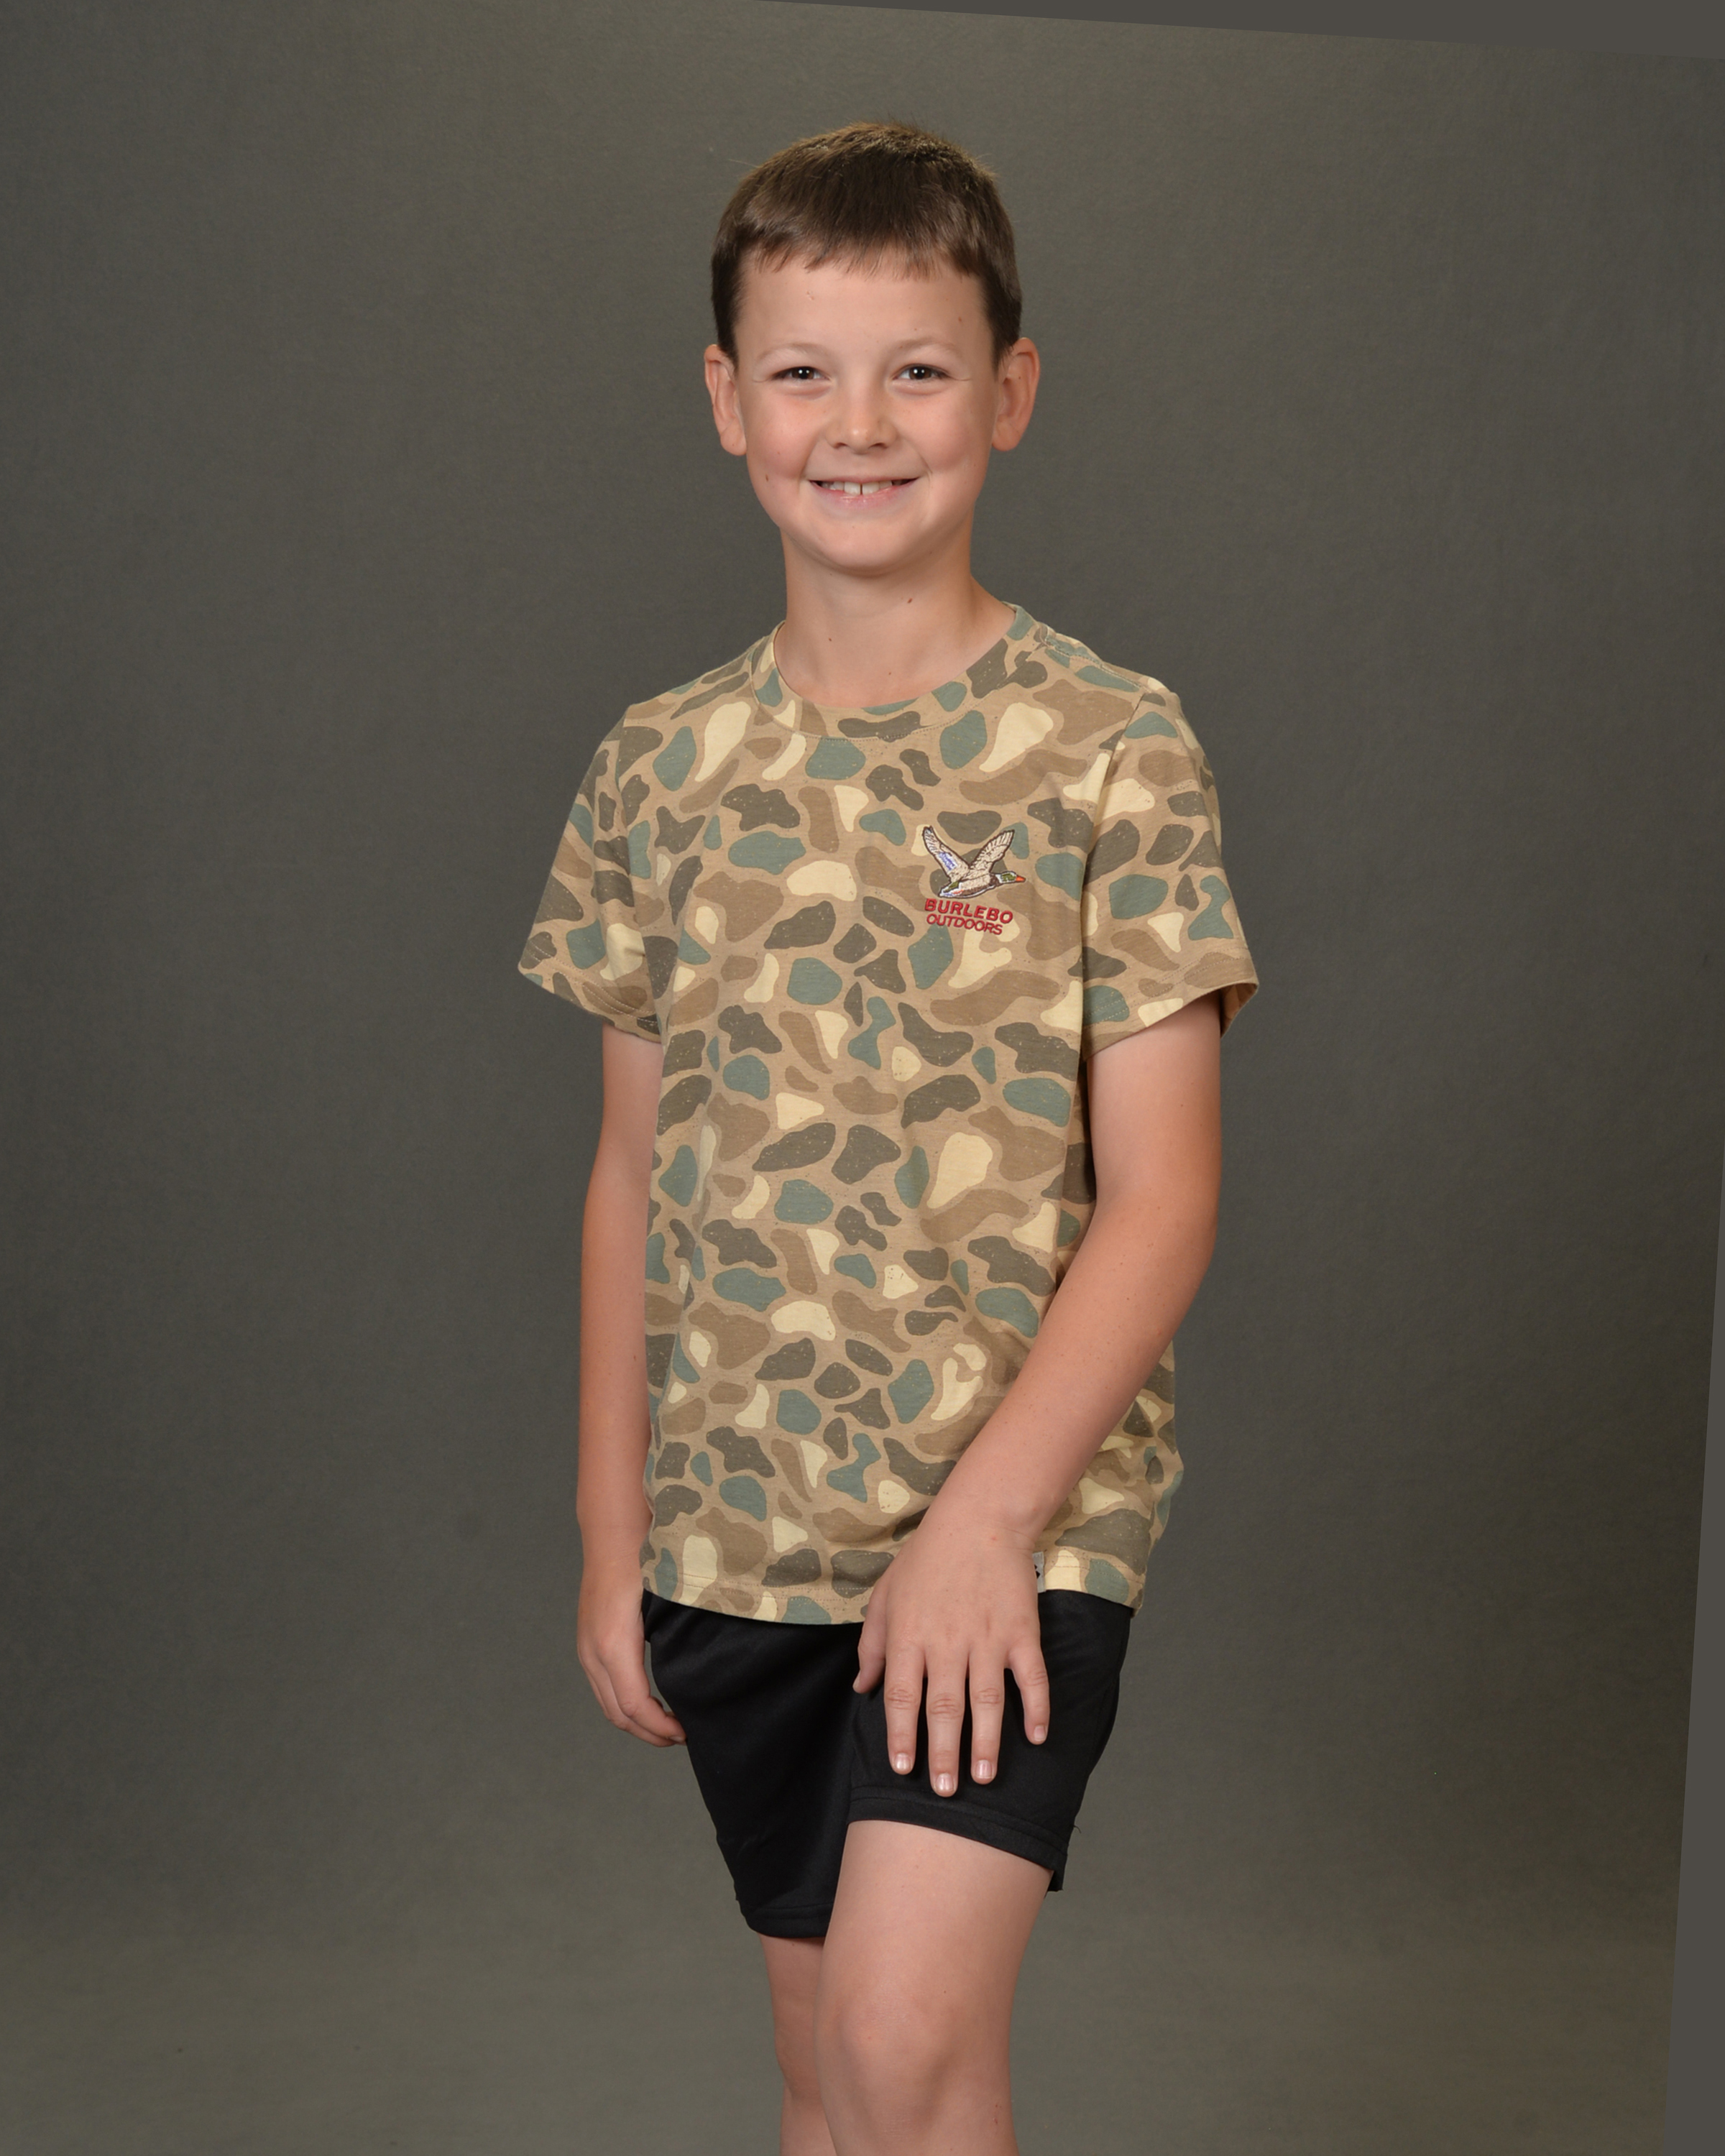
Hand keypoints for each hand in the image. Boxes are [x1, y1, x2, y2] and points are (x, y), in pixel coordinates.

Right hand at [576, 1557, 685, 1746]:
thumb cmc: (647, 1558)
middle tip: (682, 1737)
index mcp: (614, 1644)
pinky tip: (649, 1702)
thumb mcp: (669, 1598)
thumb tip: (704, 1675)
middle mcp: (593, 1651)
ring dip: (636, 1723)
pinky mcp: (587, 1643)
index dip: (660, 1728)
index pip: (635, 1706)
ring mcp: (586, 1648)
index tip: (687, 1733)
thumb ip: (679, 1636)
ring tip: (668, 1726)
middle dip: (650, 1733)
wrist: (613, 1531)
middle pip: (618, 1714)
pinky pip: (603, 1688)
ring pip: (607, 1704)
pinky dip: (624, 1705)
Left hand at [853, 1505, 1048, 1794]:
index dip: (901, 1736)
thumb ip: (872, 1643)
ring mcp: (987, 1638)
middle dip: (943, 1753)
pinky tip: (1036, 1737)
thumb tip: (861, 1687)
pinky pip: (1031, 1676)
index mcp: (909, 1635)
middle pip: (943, 1708)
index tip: (903, 1770)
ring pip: (986, 1700)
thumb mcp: (885, 1594)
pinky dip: (1036, 1708)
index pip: (902, 1697)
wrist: (979, 1518)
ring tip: (984, 1778)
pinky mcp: (1021, 1631)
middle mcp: (947, 1642)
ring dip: (986, 1742)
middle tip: (945, 1792)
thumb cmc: (926, 1557)